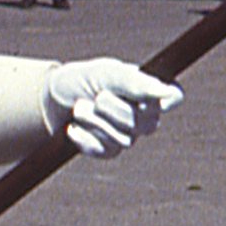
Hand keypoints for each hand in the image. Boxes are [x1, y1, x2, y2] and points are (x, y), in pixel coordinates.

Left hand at [40, 58, 182, 157]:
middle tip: (96, 96)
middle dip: (113, 110)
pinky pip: (105, 152)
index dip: (165, 100)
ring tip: (79, 107)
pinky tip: (74, 128)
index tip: (141, 98)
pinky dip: (85, 138)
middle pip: (145, 123)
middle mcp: (145, 114)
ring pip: (125, 140)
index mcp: (148, 89)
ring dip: (95, 122)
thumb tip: (166, 93)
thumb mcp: (105, 73)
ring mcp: (128, 135)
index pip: (175, 97)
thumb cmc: (82, 80)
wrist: (51, 99)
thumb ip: (135, 82)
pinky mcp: (109, 151)